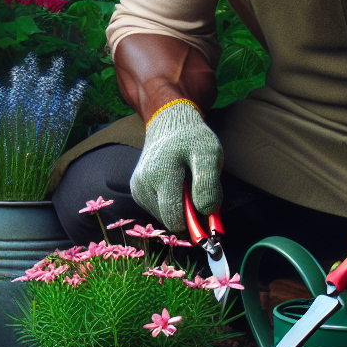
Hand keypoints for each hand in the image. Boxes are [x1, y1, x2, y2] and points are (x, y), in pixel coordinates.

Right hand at [130, 101, 223, 231]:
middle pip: (169, 220)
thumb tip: (205, 212)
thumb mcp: (210, 153)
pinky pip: (157, 210)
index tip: (208, 213)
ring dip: (178, 207)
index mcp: (161, 174)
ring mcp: (137, 188)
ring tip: (184, 183)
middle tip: (197, 192)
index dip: (195, 223)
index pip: (175, 218)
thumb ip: (209, 183)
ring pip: (164, 217)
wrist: (170, 124)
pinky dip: (169, 203)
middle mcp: (143, 183)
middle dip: (187, 215)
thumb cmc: (193, 139)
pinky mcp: (136, 191)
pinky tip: (174, 184)